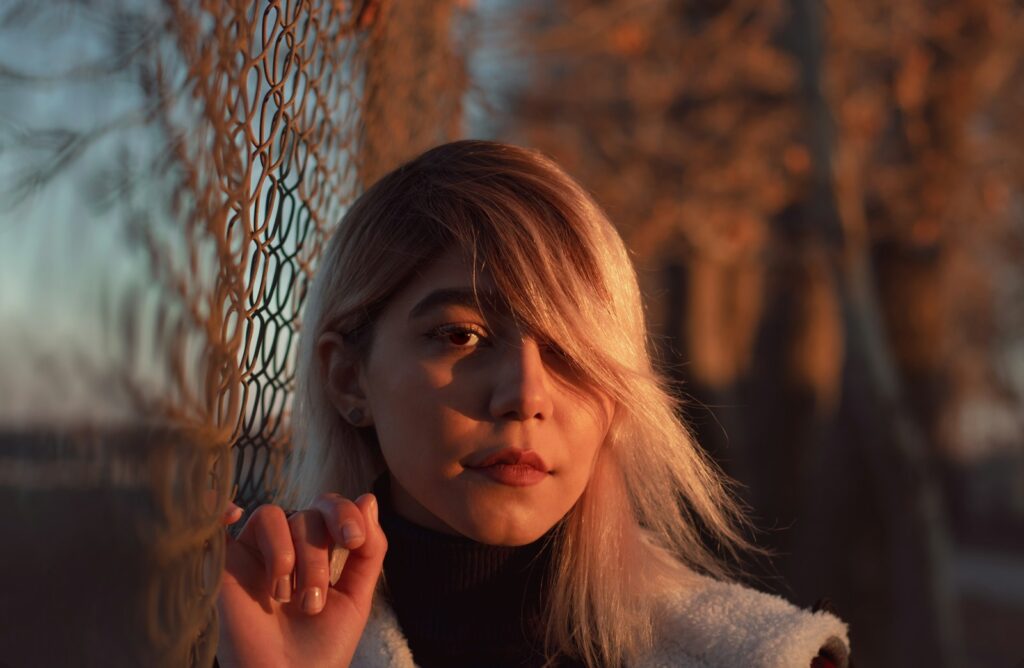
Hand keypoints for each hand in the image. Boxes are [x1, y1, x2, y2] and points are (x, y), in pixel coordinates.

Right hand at [215, 493, 386, 667]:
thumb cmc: (321, 648)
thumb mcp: (356, 598)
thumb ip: (369, 551)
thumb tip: (368, 498)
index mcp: (319, 550)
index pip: (330, 508)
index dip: (345, 514)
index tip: (353, 541)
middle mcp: (287, 546)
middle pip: (306, 516)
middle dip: (316, 556)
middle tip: (313, 600)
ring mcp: (255, 553)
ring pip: (272, 516)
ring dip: (287, 555)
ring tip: (285, 599)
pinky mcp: (225, 565)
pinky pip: (219, 524)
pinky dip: (221, 509)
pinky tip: (232, 514)